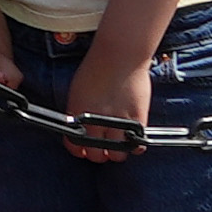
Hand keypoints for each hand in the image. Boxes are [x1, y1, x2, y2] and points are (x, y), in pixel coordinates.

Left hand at [65, 30, 159, 158]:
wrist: (119, 56)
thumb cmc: (97, 68)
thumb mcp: (78, 91)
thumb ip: (78, 111)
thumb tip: (80, 127)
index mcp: (76, 114)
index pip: (73, 145)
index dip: (79, 150)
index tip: (83, 150)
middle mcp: (95, 121)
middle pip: (96, 155)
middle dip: (99, 154)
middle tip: (104, 147)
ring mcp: (117, 122)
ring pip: (117, 155)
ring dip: (118, 151)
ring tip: (119, 142)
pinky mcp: (137, 120)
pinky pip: (137, 146)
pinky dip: (135, 146)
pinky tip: (133, 138)